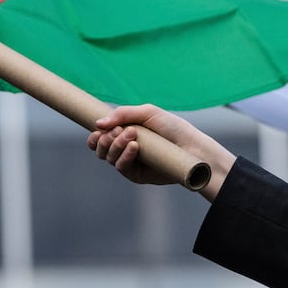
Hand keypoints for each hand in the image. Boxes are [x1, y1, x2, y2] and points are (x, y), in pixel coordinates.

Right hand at [87, 104, 235, 199]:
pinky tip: (134, 147)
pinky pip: (120, 167)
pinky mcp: (137, 175)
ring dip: (115, 145)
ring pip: (108, 157)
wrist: (192, 147)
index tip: (99, 129)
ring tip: (133, 136)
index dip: (95, 135)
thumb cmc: (173, 128)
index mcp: (125, 132)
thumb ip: (123, 114)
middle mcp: (125, 148)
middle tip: (119, 131)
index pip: (100, 136)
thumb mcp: (148, 113)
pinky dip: (123, 156)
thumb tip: (97, 124)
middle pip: (100, 148)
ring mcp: (130, 162)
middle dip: (105, 138)